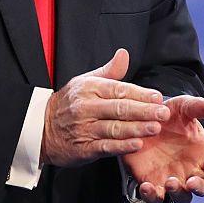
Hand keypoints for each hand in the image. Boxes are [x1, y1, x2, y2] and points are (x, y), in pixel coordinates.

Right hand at [40, 49, 169, 166]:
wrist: (40, 127)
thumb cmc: (68, 103)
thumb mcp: (85, 81)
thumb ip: (109, 71)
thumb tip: (124, 54)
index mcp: (90, 88)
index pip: (119, 89)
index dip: (140, 94)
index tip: (158, 97)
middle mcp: (87, 107)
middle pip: (119, 108)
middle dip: (144, 111)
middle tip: (163, 113)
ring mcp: (84, 128)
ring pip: (114, 128)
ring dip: (137, 128)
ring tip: (155, 128)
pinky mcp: (83, 147)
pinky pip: (105, 146)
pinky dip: (122, 146)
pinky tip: (137, 144)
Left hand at [123, 95, 203, 202]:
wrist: (142, 121)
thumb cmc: (169, 115)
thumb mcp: (181, 106)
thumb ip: (195, 106)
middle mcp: (192, 171)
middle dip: (199, 188)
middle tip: (190, 182)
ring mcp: (173, 180)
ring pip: (182, 198)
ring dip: (178, 194)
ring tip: (169, 182)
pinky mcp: (153, 185)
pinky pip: (155, 200)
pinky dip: (153, 197)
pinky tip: (146, 186)